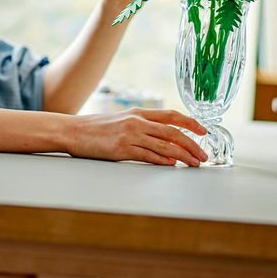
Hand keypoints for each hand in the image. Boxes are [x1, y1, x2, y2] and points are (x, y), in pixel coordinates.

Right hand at [64, 108, 207, 165]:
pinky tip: (172, 165)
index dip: (190, 122)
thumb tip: (163, 140)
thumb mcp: (121, 120)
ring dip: (182, 156)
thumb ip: (141, 126)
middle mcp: (137, 122)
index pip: (171, 115)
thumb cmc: (96, 128)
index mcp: (138, 113)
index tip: (204, 131)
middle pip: (173, 132)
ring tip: (194, 164)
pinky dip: (162, 160)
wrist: (73, 131)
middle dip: (192, 144)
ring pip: (164, 145)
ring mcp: (129, 135)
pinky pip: (147, 155)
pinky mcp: (122, 149)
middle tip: (203, 155)